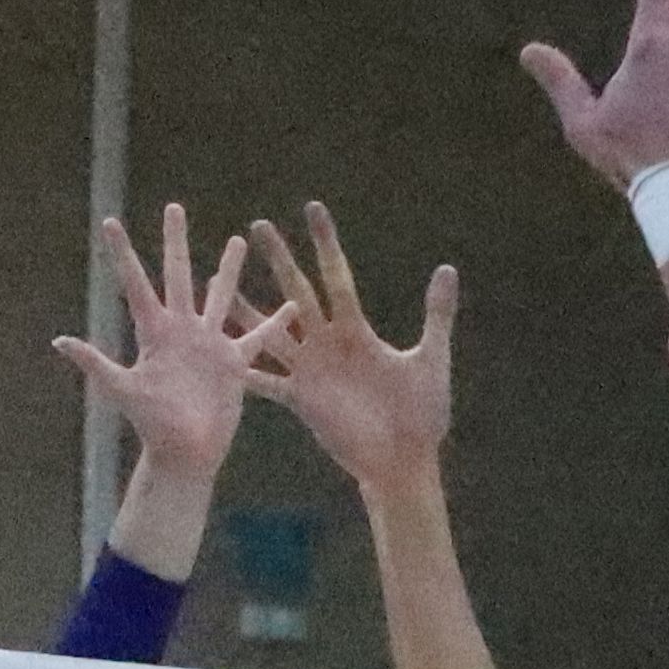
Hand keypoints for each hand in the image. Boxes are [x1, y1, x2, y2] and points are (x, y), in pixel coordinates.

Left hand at [57, 202, 260, 504]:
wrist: (185, 452)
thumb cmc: (152, 426)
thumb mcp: (124, 390)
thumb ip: (95, 363)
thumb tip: (59, 340)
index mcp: (154, 331)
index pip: (135, 282)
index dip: (122, 253)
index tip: (110, 221)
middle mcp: (180, 329)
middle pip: (178, 274)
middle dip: (175, 241)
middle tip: (174, 207)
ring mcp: (208, 343)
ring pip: (220, 294)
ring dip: (228, 269)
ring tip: (239, 239)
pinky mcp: (233, 362)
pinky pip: (258, 337)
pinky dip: (274, 322)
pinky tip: (291, 305)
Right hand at [239, 204, 453, 492]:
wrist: (405, 461)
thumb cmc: (421, 414)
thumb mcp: (431, 360)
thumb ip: (437, 315)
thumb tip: (447, 268)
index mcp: (356, 331)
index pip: (336, 275)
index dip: (324, 242)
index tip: (312, 207)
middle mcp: (329, 343)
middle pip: (297, 291)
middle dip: (278, 259)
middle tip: (256, 225)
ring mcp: (312, 370)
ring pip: (272, 331)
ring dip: (248, 309)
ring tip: (221, 284)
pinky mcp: (302, 400)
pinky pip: (267, 384)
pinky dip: (246, 373)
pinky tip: (221, 361)